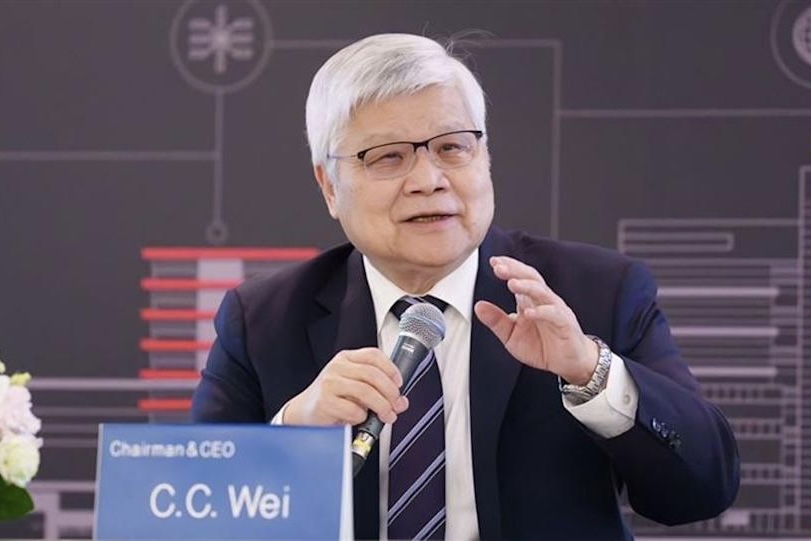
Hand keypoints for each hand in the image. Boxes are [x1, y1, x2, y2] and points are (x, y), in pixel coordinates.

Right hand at [284, 347, 409, 425]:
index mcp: (346, 358)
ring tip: (386, 416)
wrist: (302, 412)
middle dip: (391, 392)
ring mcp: (329, 383)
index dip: (391, 369)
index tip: (399, 383)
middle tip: (397, 405)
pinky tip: (358, 418)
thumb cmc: (330, 398)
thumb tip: (399, 402)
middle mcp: (337, 367)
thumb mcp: (351, 385)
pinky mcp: (325, 402)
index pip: (374, 355)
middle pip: (373, 374)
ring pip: (366, 392)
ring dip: (382, 406)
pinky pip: (353, 410)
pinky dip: (361, 417)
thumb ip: (375, 388)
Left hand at [474, 256, 598, 384]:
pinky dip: (541, 312)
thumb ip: (496, 321)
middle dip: (515, 271)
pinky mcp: (565, 324)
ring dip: (527, 286)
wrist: (568, 362)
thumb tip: (478, 306)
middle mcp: (543, 301)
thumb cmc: (542, 346)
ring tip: (512, 284)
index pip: (520, 277)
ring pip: (542, 292)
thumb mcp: (512, 336)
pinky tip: (529, 312)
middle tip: (499, 267)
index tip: (493, 261)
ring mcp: (556, 310)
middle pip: (531, 278)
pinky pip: (554, 314)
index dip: (508, 267)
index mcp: (530, 300)